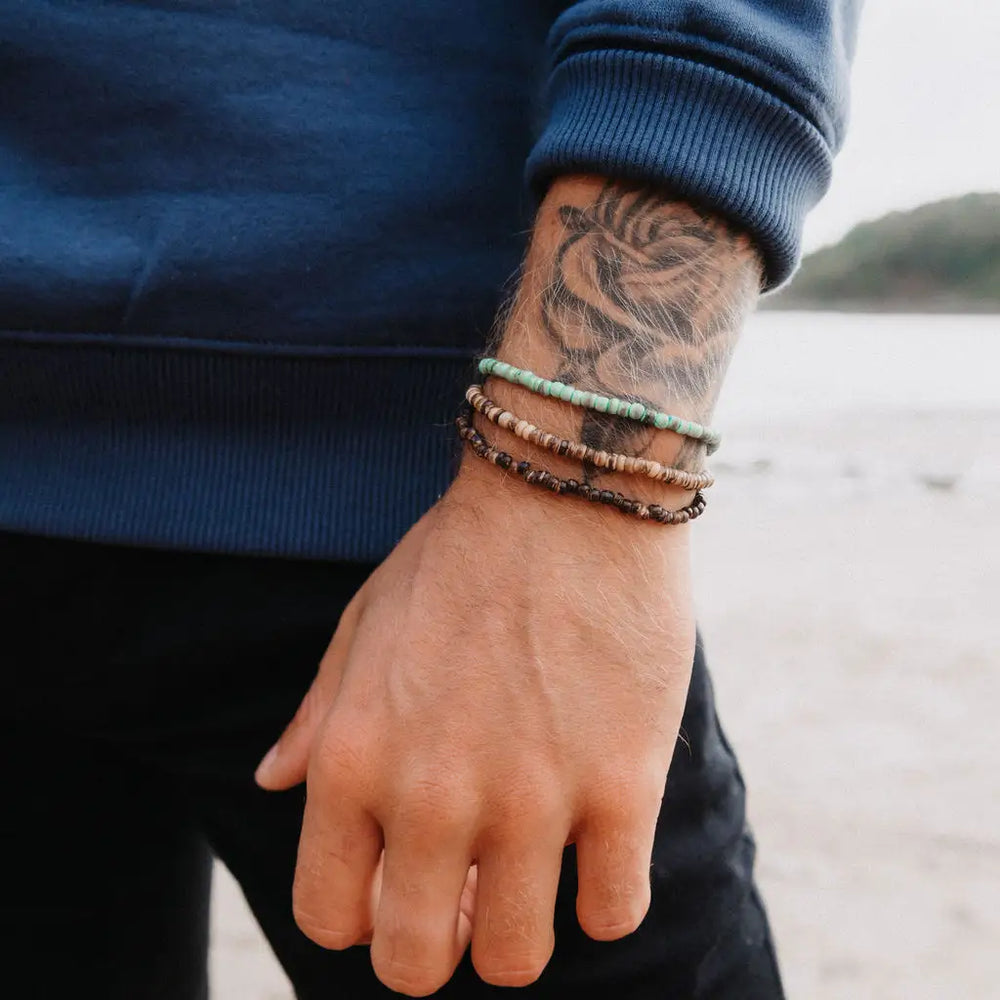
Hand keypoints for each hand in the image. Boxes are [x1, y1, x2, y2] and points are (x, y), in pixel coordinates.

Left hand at [255, 461, 695, 995]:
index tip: (403, 890)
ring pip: (516, 959)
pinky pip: (616, 912)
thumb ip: (315, 716)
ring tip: (537, 870)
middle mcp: (429, 795)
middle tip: (471, 898)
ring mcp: (529, 797)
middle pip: (414, 965)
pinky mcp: (621, 785)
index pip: (329, 917)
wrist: (563, 490)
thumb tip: (272, 784)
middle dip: (438, 946)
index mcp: (352, 759)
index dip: (364, 921)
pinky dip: (607, 896)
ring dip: (522, 932)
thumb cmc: (458, 556)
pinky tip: (604, 843)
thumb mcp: (363, 623)